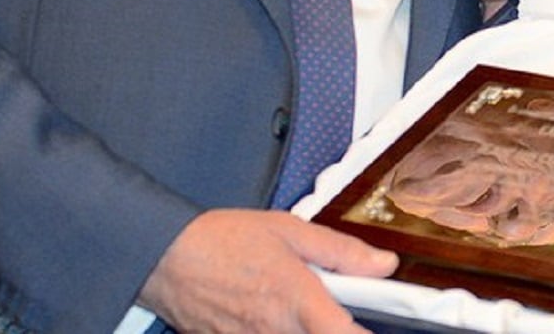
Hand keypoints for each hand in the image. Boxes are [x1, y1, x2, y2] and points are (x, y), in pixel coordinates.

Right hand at [139, 209, 396, 333]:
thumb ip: (340, 252)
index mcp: (296, 299)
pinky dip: (281, 333)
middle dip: (334, 329)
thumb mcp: (288, 230)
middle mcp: (277, 331)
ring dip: (306, 330)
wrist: (166, 258)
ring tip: (295, 310)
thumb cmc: (223, 239)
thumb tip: (383, 264)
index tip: (387, 331)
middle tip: (331, 311)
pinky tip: (273, 319)